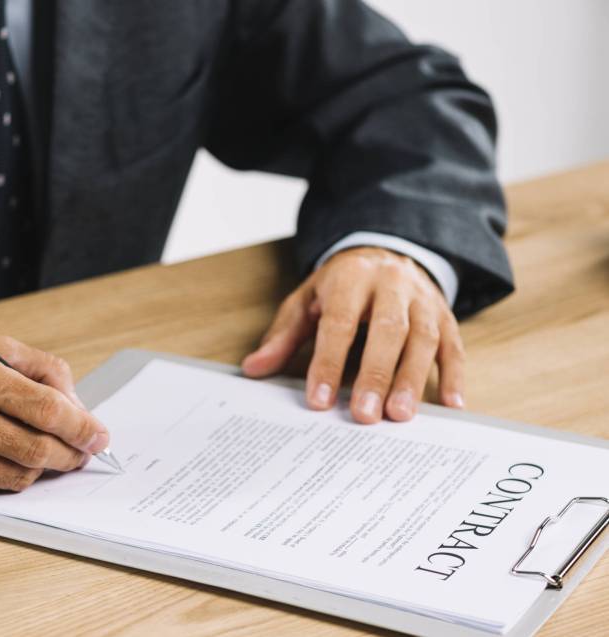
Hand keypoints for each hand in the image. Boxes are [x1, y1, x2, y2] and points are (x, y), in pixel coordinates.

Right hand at [0, 336, 108, 498]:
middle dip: (71, 454)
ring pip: (19, 476)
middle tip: (81, 451)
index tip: (99, 435)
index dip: (81, 426)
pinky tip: (2, 459)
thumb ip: (39, 369)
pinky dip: (7, 477)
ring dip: (42, 469)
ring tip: (44, 454)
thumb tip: (77, 406)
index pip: (45, 409)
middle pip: (38, 449)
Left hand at [241, 247, 464, 422]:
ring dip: (412, 380)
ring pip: (422, 339)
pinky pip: (454, 345)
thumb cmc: (340, 287)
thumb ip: (282, 336)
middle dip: (375, 375)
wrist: (385, 251)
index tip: (319, 400)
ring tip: (398, 416)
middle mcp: (391, 285)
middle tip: (364, 415)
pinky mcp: (446, 315)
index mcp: (351, 278)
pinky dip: (454, 376)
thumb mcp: (305, 301)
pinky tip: (451, 405)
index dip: (328, 361)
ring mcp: (423, 300)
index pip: (339, 322)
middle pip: (386, 331)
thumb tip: (254, 369)